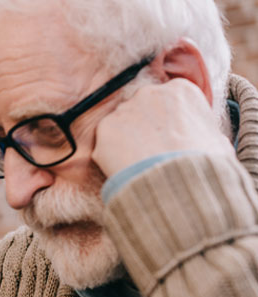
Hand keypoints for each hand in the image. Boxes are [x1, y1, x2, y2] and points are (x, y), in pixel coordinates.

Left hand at [93, 78, 234, 177]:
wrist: (174, 181)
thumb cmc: (202, 164)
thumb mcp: (217, 142)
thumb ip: (204, 131)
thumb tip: (206, 140)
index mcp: (181, 90)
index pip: (168, 101)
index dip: (167, 122)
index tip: (168, 138)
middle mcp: (150, 92)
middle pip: (141, 109)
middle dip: (143, 128)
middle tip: (149, 152)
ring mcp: (125, 109)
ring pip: (120, 125)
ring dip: (125, 141)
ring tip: (136, 164)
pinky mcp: (104, 128)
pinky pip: (105, 142)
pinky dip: (110, 155)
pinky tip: (123, 168)